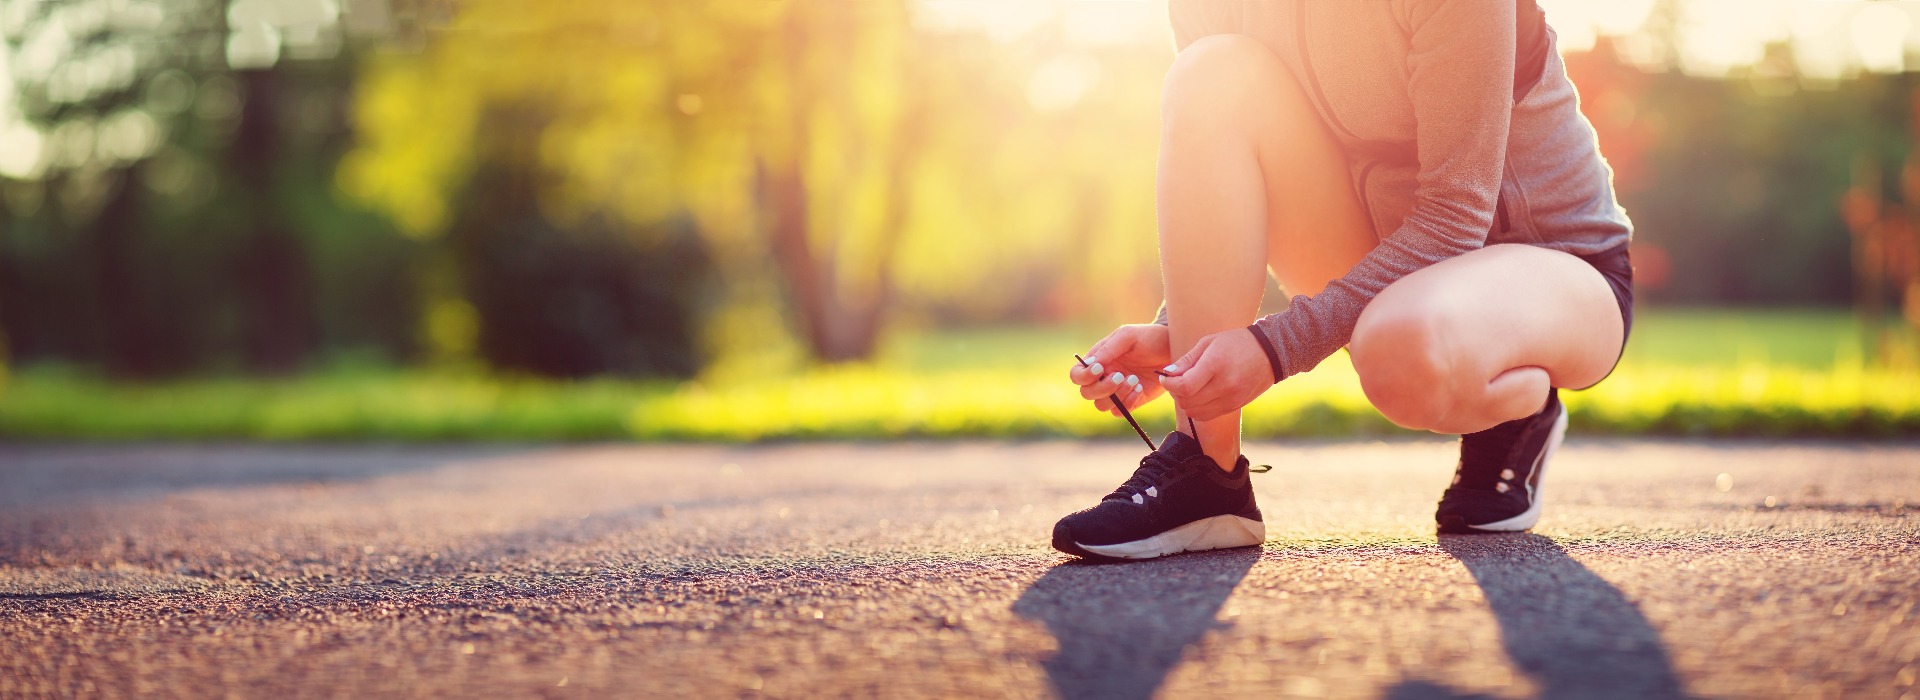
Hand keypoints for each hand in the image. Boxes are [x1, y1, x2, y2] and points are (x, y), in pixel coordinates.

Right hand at [1068, 324, 1171, 416]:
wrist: (1174, 349)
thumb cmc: (1150, 338)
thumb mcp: (1128, 336)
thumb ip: (1107, 349)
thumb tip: (1089, 364)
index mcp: (1098, 360)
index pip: (1077, 375)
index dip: (1083, 376)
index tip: (1100, 369)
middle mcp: (1103, 377)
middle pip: (1087, 393)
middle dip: (1102, 388)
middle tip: (1121, 376)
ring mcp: (1116, 391)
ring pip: (1102, 405)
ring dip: (1117, 395)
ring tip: (1135, 380)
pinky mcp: (1131, 401)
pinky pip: (1119, 412)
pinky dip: (1127, 403)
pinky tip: (1140, 388)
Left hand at [1158, 329, 1272, 421]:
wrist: (1271, 353)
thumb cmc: (1236, 343)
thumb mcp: (1209, 342)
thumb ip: (1187, 360)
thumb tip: (1167, 374)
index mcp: (1216, 365)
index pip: (1184, 386)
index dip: (1169, 384)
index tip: (1166, 377)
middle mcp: (1224, 385)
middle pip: (1187, 401)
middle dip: (1175, 392)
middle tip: (1176, 381)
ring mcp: (1231, 398)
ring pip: (1195, 412)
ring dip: (1186, 402)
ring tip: (1189, 387)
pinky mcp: (1235, 406)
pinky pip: (1207, 416)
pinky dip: (1198, 409)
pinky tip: (1201, 395)